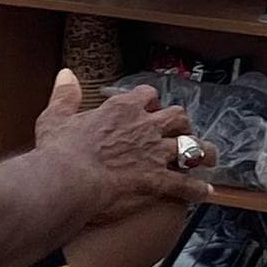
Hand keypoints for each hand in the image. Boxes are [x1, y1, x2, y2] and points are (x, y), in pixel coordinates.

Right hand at [32, 67, 216, 212]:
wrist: (68, 179)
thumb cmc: (60, 151)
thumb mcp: (56, 117)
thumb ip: (65, 94)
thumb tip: (67, 74)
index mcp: (122, 109)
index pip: (146, 95)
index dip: (151, 100)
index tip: (150, 106)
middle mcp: (145, 126)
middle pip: (177, 117)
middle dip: (182, 123)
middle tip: (182, 130)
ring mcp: (154, 153)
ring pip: (191, 147)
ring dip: (203, 152)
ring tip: (210, 156)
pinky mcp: (157, 179)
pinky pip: (184, 184)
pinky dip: (196, 189)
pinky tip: (205, 192)